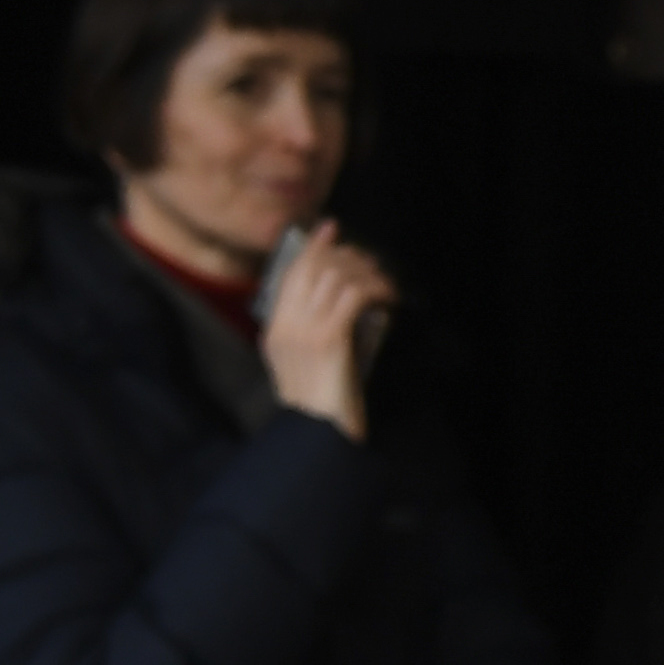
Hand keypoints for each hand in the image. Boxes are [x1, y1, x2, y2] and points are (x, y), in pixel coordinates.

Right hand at [258, 220, 398, 440]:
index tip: (331, 228)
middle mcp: (286, 326)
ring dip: (367, 273)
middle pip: (316, 268)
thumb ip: (310, 330)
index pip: (291, 273)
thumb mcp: (305, 362)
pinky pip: (354, 295)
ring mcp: (305, 331)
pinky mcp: (330, 338)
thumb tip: (338, 297)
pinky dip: (376, 289)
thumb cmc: (318, 404)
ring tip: (383, 283)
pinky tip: (389, 298)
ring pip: (337, 276)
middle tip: (371, 265)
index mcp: (275, 330)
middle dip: (348, 257)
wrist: (317, 436)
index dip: (313, 247)